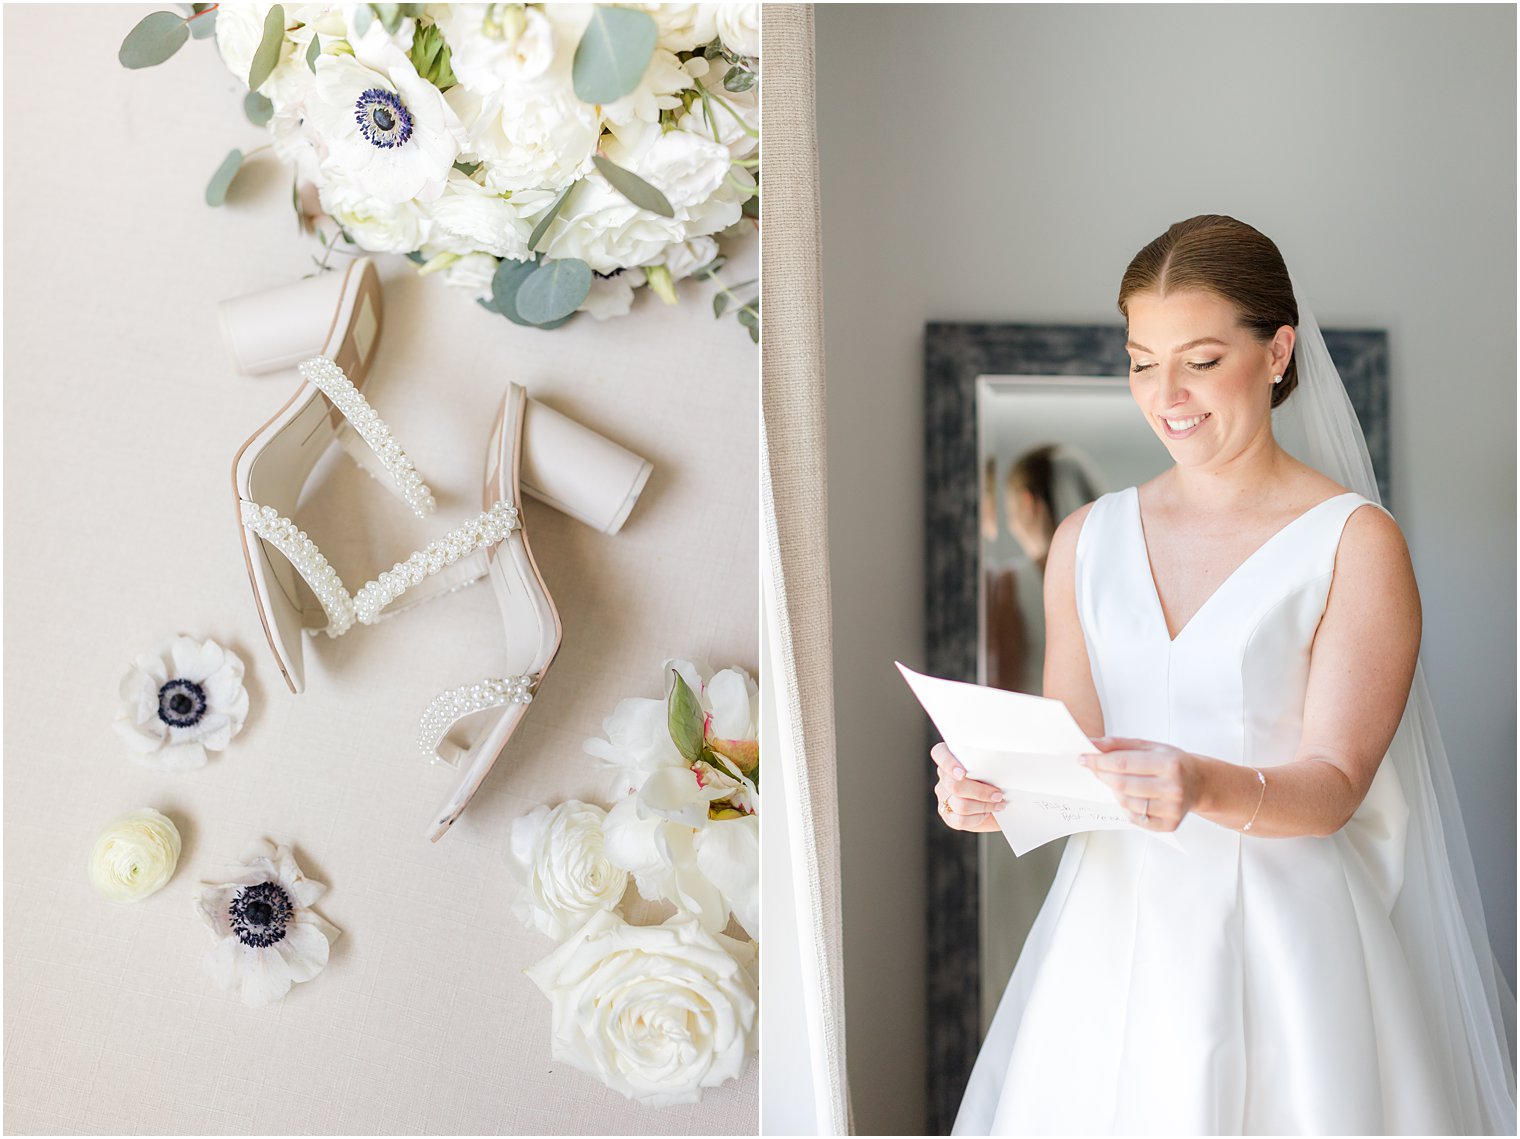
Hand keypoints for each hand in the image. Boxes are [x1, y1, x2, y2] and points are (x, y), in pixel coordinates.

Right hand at [930, 742, 1004, 831]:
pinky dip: (978, 818)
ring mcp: (943, 795)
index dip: (949, 764)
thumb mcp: (994, 767)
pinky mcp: (947, 814)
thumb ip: (987, 764)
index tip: (963, 774)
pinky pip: (960, 820)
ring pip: (960, 804)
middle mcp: (944, 775)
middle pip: (955, 785)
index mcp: (951, 755)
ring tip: (998, 804)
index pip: (939, 754)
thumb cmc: (999, 779)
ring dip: (984, 806)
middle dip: (980, 792)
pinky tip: (986, 813)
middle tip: (998, 794)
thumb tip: (996, 767)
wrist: (1002, 801)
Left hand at [1080, 736, 1201, 833]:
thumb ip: (1119, 744)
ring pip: (1126, 803)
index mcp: (1169, 764)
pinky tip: (1133, 797)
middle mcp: (1173, 788)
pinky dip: (1127, 808)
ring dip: (1115, 792)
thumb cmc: (1173, 763)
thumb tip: (1092, 744)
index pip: (1123, 763)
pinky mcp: (1170, 824)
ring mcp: (1172, 809)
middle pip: (1122, 785)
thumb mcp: (1150, 746)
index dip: (1098, 761)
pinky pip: (1135, 819)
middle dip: (1103, 775)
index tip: (1083, 758)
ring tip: (1120, 782)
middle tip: (1095, 769)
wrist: (1200, 783)